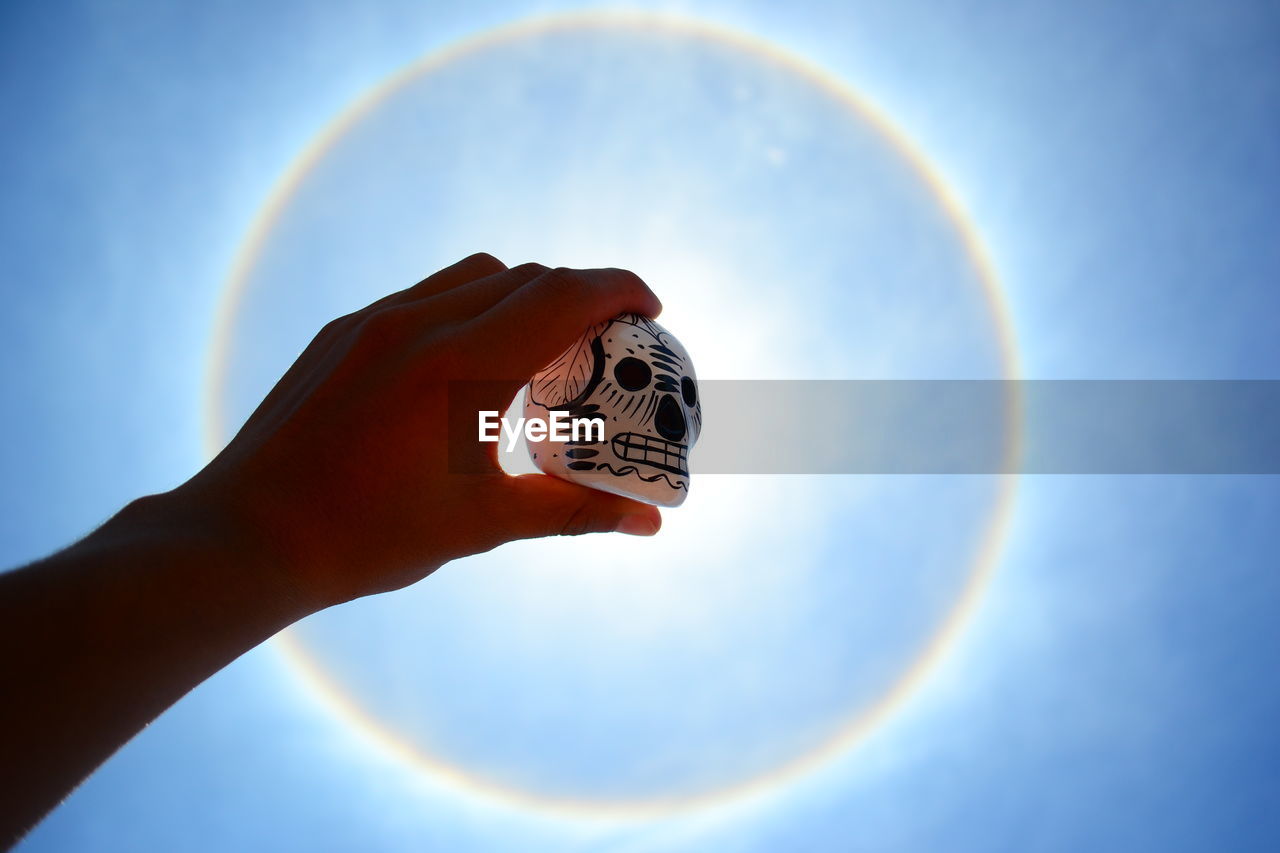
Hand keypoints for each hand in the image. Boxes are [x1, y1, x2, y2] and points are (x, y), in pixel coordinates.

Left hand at [176, 253, 664, 608]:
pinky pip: (424, 297)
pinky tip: (467, 368)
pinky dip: (468, 310)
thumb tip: (649, 522)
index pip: (563, 295)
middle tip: (603, 344)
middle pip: (526, 276)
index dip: (619, 290)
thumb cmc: (368, 538)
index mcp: (462, 366)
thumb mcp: (482, 524)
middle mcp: (418, 324)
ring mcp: (372, 323)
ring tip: (537, 353)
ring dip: (521, 296)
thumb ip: (574, 510)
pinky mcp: (340, 335)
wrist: (249, 538)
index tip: (651, 310)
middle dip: (577, 297)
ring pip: (472, 276)